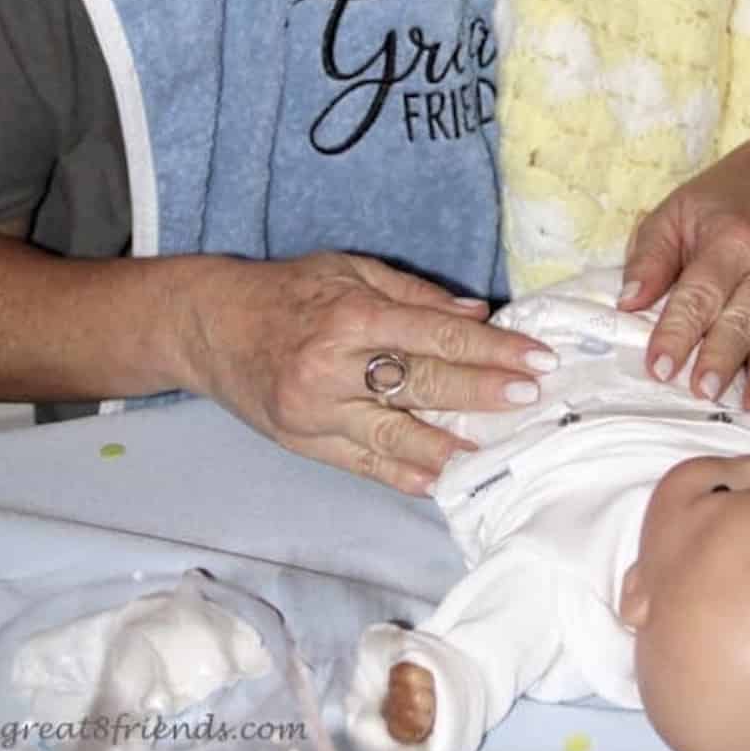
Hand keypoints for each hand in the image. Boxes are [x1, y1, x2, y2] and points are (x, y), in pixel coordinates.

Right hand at [179, 251, 555, 492]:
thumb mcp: (351, 270)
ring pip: (398, 436)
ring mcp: (318, 412)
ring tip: (498, 452)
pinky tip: (443, 480)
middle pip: (424, 385)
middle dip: (484, 394)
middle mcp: (335, 367)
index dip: (492, 348)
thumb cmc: (290, 290)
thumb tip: (479, 312)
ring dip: (453, 447)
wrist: (212, 326)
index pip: (438, 335)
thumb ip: (417, 294)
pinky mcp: (306, 443)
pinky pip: (365, 464)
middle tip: (531, 398)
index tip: (537, 358)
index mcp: (352, 315)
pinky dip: (406, 474)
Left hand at [619, 145, 749, 414]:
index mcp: (732, 237)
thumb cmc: (715, 205)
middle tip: (700, 392)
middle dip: (720, 359)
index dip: (678, 331)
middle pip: (742, 319)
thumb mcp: (672, 214)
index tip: (658, 367)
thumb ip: (649, 259)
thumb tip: (627, 302)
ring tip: (745, 409)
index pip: (700, 292)